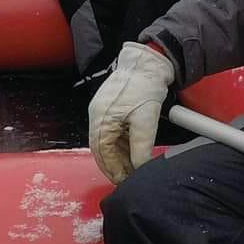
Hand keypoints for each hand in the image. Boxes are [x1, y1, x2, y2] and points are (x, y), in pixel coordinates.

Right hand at [87, 42, 174, 183]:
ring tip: (131, 169)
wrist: (147, 63)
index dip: (112, 168)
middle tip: (126, 178)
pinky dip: (120, 145)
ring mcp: (102, 112)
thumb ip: (141, 146)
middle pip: (101, 149)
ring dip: (117, 156)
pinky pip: (111, 133)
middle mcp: (97, 115)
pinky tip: (130, 153)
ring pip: (106, 142)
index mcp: (101, 118)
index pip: (102, 152)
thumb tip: (139, 167)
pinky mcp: (110, 109)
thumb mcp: (145, 120)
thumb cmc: (144, 86)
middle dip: (113, 165)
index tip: (124, 180)